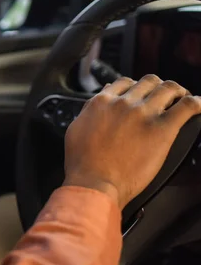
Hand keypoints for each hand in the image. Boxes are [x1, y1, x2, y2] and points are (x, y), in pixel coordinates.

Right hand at [63, 75, 200, 208]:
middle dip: (157, 88)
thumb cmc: (83, 163)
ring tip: (181, 100)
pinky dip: (197, 103)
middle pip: (148, 82)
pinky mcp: (163, 129)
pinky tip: (199, 106)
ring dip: (177, 92)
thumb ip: (88, 113)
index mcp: (102, 102)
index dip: (135, 88)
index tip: (140, 95)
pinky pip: (188, 106)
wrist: (94, 182)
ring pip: (169, 88)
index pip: (124, 83)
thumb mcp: (76, 130)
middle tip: (164, 98)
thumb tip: (95, 106)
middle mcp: (124, 103)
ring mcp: (144, 114)